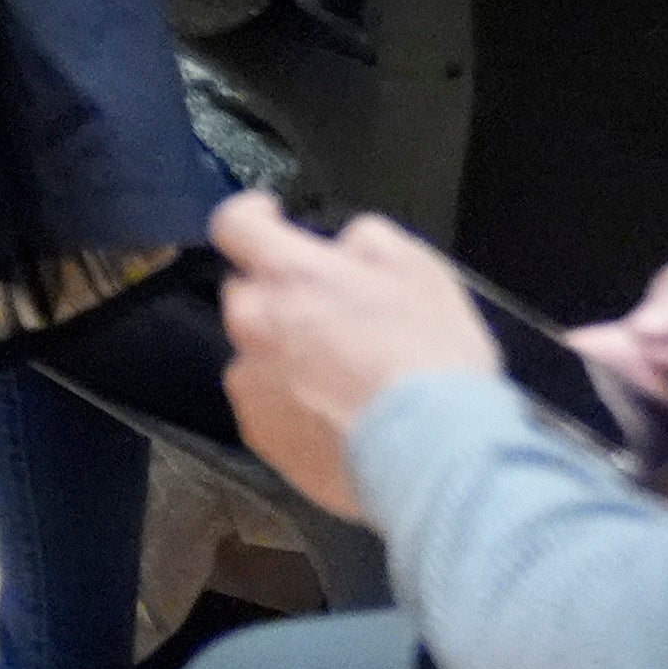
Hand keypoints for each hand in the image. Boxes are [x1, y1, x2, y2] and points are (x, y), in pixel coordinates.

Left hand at [216, 189, 501, 521]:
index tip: (267, 218)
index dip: (252, 215)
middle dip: (282, 296)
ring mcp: (251, 384)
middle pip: (248, 293)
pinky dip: (292, 402)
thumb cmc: (430, 360)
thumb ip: (368, 240)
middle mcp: (254, 325)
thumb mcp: (420, 270)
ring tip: (347, 376)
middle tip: (336, 316)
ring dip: (287, 354)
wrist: (432, 453)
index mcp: (289, 275)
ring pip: (257, 352)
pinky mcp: (260, 433)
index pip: (235, 224)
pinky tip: (339, 412)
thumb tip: (345, 241)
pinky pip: (266, 404)